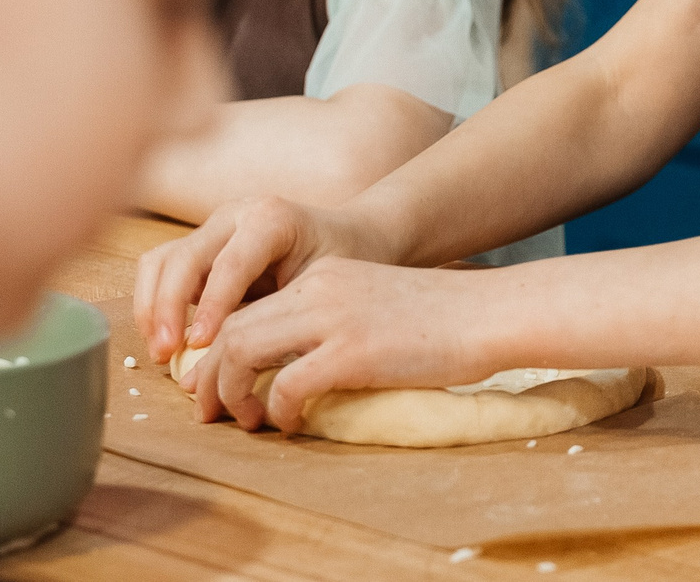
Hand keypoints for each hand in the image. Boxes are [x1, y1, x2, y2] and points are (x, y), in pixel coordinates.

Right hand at [133, 193, 375, 364]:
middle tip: (166, 355)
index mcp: (272, 218)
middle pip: (184, 257)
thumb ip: (283, 316)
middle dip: (167, 307)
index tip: (198, 345)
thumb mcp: (324, 286)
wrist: (351, 236)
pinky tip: (164, 340)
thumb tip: (237, 365)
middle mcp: (235, 215)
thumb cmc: (343, 262)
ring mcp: (212, 228)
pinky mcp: (200, 247)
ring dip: (152, 307)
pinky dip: (153, 304)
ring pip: (161, 260)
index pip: (230, 263)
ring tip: (161, 352)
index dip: (211, 305)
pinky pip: (162, 270)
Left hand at [188, 256, 499, 433]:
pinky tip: (290, 424)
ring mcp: (334, 317)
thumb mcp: (374, 302)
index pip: (245, 306)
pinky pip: (287, 384)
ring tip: (244, 420)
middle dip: (208, 376)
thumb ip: (333, 321)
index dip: (218, 349)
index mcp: (325, 276)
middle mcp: (319, 288)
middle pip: (231, 328)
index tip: (214, 382)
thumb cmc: (443, 318)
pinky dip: (277, 409)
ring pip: (243, 350)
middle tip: (209, 411)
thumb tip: (295, 366)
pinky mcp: (353, 350)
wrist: (491, 312)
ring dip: (232, 393)